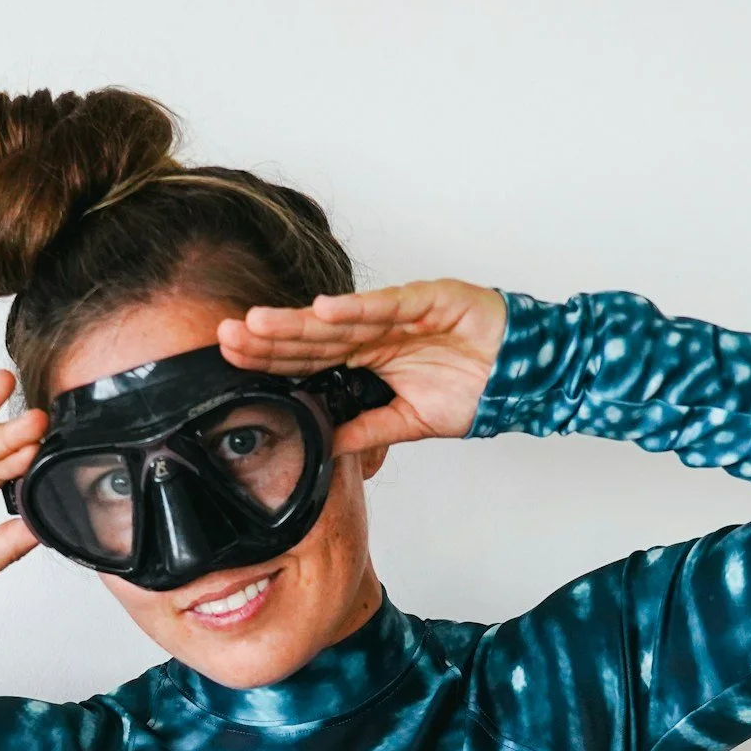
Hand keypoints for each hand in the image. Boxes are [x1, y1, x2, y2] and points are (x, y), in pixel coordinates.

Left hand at [218, 279, 507, 454]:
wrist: (526, 376)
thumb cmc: (473, 389)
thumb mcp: (408, 422)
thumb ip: (367, 432)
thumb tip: (324, 449)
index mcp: (368, 355)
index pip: (309, 357)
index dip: (271, 359)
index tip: (231, 361)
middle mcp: (378, 330)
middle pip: (313, 334)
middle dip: (269, 338)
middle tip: (225, 338)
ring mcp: (403, 313)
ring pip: (341, 317)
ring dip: (299, 321)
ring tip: (257, 323)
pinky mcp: (433, 300)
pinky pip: (391, 305)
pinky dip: (360, 307)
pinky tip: (324, 310)